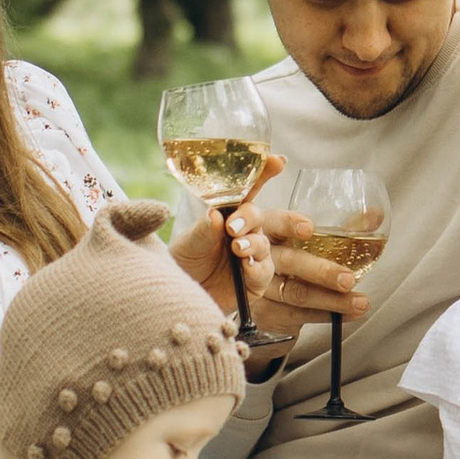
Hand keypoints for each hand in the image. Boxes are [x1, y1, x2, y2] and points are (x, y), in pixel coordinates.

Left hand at [173, 150, 284, 314]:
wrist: (181, 297)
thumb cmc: (185, 264)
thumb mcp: (187, 245)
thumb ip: (202, 231)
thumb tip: (215, 215)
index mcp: (228, 216)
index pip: (248, 191)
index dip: (264, 173)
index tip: (277, 161)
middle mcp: (244, 233)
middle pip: (259, 217)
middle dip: (250, 218)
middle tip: (234, 226)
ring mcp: (252, 257)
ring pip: (264, 245)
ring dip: (252, 244)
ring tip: (237, 248)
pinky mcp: (256, 281)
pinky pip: (264, 272)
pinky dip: (257, 268)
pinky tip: (246, 268)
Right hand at [244, 203, 370, 338]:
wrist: (263, 295)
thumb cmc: (289, 254)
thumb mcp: (307, 237)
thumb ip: (341, 227)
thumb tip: (374, 215)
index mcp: (268, 227)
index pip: (275, 221)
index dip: (289, 224)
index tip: (309, 229)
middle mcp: (258, 255)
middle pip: (289, 261)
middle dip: (321, 271)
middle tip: (348, 279)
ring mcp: (258, 286)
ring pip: (296, 292)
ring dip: (332, 299)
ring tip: (360, 302)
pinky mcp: (265, 312)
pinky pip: (298, 315)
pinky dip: (327, 315)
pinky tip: (350, 314)